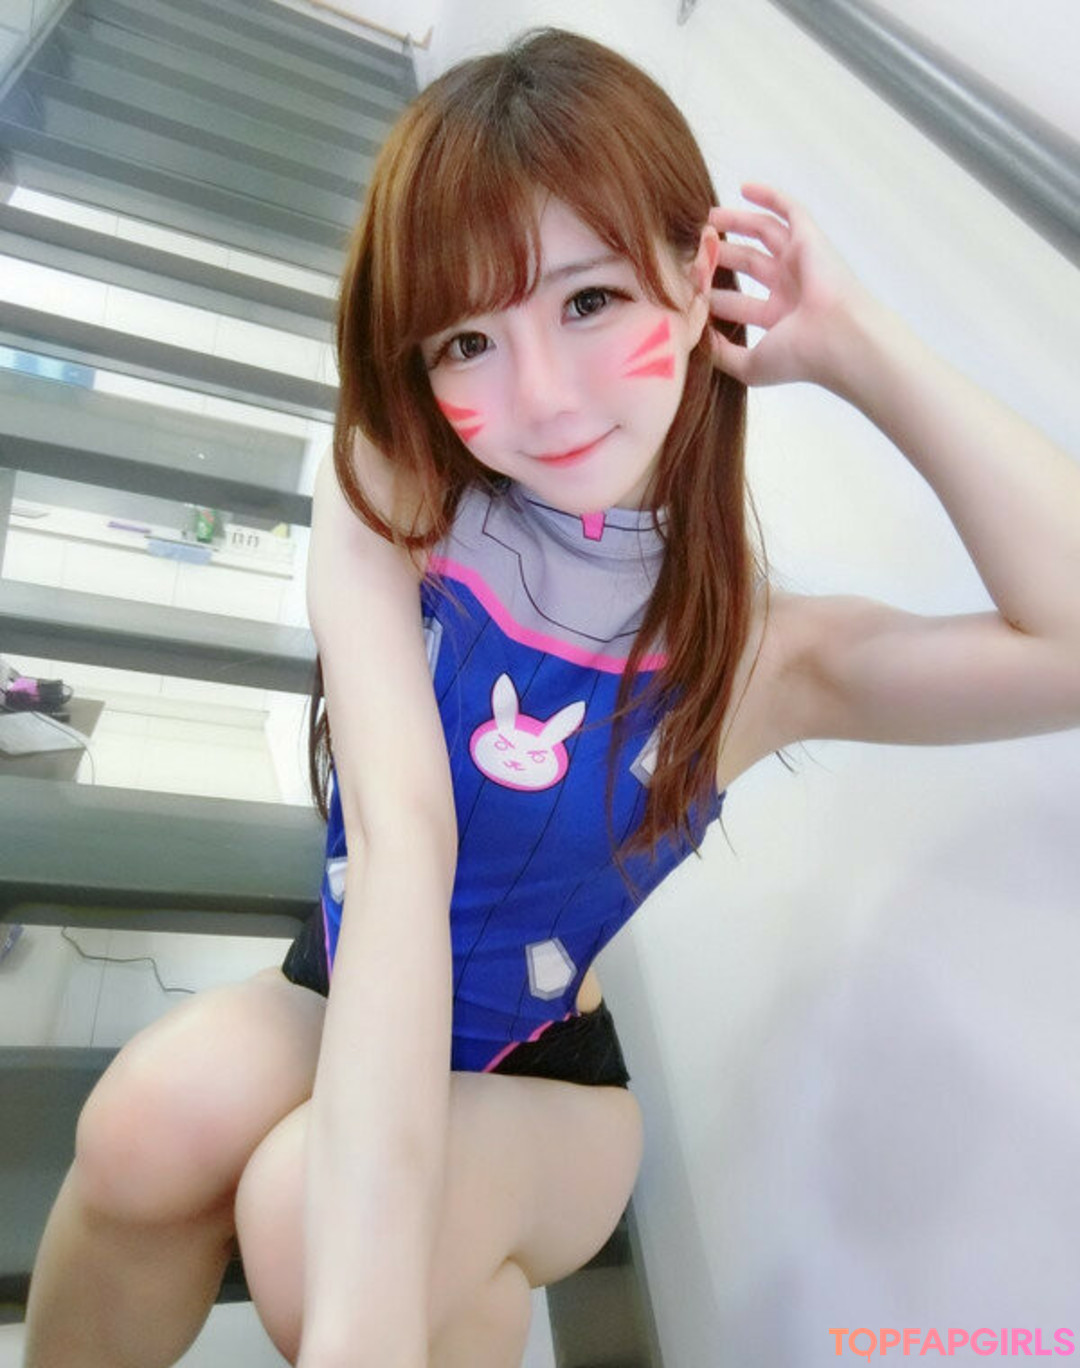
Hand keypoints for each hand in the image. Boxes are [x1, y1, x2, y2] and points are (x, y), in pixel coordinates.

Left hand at [707, 183, 879, 392]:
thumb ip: (722, 355)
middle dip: (720, 256)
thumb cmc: (800, 357)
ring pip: (764, 234)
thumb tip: (697, 339)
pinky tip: (744, 187)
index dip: (710, 296)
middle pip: (748, 264)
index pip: (738, 303)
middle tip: (692, 248)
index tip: (683, 288)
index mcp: (779, 319)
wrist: (839, 338)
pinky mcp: (810, 239)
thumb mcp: (751, 366)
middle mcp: (790, 288)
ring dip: (737, 223)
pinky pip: (790, 210)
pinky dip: (770, 196)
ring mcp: (801, 262)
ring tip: (708, 219)